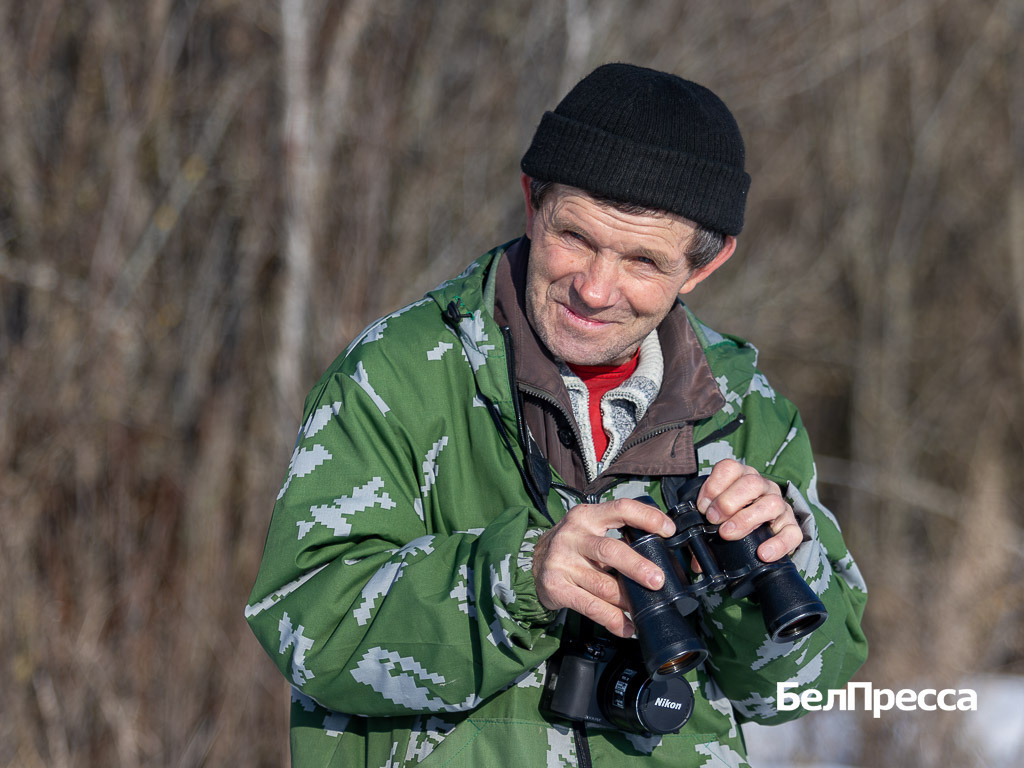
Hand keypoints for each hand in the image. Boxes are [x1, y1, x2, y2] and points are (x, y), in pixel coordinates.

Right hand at [532, 498, 675, 637]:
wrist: (533, 564)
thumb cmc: (573, 547)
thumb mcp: (590, 530)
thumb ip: (617, 537)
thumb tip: (658, 555)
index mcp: (587, 516)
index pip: (621, 509)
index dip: (647, 518)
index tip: (669, 531)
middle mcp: (573, 536)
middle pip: (610, 551)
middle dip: (637, 567)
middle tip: (657, 581)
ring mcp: (562, 562)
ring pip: (603, 585)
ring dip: (627, 600)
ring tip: (644, 608)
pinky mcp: (556, 587)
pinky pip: (590, 607)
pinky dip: (612, 619)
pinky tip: (626, 626)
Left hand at [697, 459, 801, 562]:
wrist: (764, 535)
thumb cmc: (733, 522)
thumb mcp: (718, 518)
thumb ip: (704, 531)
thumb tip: (695, 561)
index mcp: (742, 478)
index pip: (730, 468)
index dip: (714, 485)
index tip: (702, 507)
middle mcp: (764, 487)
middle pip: (751, 483)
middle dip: (728, 501)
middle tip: (713, 520)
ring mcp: (780, 506)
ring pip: (771, 503)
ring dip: (746, 519)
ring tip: (728, 533)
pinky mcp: (791, 526)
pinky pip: (792, 532)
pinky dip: (777, 543)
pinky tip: (762, 552)